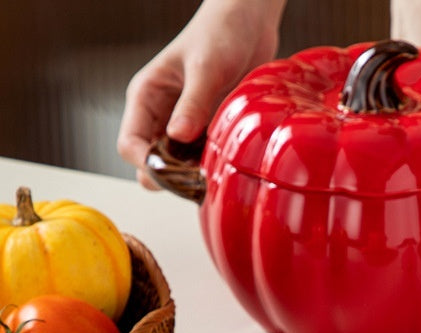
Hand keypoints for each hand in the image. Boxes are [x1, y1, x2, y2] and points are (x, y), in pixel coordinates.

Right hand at [117, 0, 285, 187]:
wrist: (249, 22)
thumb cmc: (220, 33)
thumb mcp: (206, 68)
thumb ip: (193, 103)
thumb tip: (177, 137)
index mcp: (147, 97)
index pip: (130, 145)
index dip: (146, 166)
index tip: (173, 176)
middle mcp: (162, 115)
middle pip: (152, 164)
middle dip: (170, 177)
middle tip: (199, 180)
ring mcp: (185, 126)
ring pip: (178, 167)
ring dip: (194, 175)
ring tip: (215, 173)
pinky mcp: (208, 130)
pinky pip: (203, 160)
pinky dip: (211, 167)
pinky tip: (226, 166)